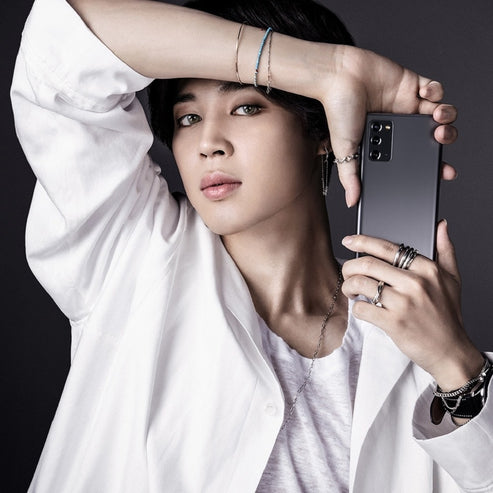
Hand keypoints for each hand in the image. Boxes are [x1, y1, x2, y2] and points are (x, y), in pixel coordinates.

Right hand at [321, 46, 457, 206]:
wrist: (338, 77)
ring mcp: (408, 103)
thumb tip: (352, 201)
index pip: (416, 156)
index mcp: (389, 142)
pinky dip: (436, 90)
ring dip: (446, 115)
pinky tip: (424, 94)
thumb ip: (351, 177)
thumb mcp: (345, 151)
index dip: (434, 164)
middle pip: (435, 135)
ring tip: (437, 115)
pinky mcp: (411, 83)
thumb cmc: (338, 112)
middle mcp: (401, 124)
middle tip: (440, 138)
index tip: (445, 172)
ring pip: (440, 112)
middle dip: (446, 137)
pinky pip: (434, 88)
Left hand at [340, 220, 482, 390]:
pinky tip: (361, 308)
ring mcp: (404, 303)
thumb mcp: (452, 279)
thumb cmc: (448, 314)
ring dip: (348, 286)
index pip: (387, 247)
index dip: (362, 241)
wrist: (450, 351)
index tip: (348, 241)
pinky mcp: (394, 323)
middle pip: (367, 264)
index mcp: (427, 269)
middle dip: (349, 266)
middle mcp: (416, 283)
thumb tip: (440, 224)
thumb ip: (445, 249)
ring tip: (351, 290)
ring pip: (360, 284)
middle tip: (346, 272)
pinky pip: (362, 308)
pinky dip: (356, 308)